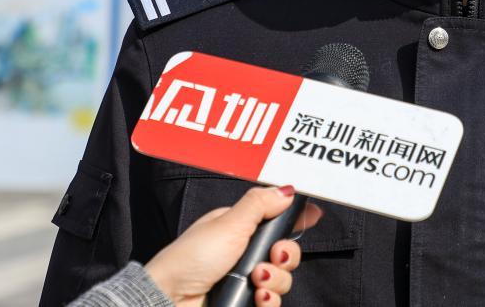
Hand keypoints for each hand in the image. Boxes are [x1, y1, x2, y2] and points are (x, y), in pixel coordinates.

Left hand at [144, 185, 322, 306]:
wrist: (171, 300)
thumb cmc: (191, 259)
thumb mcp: (229, 223)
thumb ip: (260, 204)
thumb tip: (286, 189)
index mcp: (240, 229)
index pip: (276, 220)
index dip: (296, 219)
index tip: (313, 215)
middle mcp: (245, 254)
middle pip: (286, 251)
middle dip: (286, 254)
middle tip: (273, 255)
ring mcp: (246, 281)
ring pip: (283, 279)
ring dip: (276, 279)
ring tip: (257, 280)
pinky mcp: (246, 303)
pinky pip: (273, 302)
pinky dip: (269, 300)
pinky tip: (257, 297)